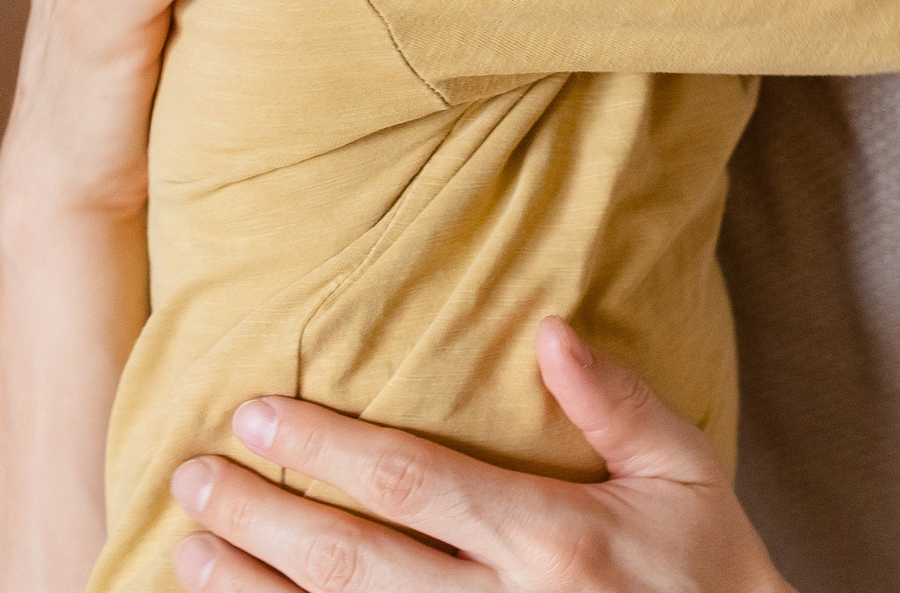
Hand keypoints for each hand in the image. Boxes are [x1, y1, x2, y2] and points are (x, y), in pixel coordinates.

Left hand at [168, 318, 793, 592]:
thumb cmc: (709, 571)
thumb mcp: (685, 474)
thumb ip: (617, 402)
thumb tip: (544, 330)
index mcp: (555, 539)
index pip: (411, 484)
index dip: (323, 448)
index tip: (254, 412)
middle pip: (352, 563)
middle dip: (260, 517)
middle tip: (191, 474)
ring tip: (189, 551)